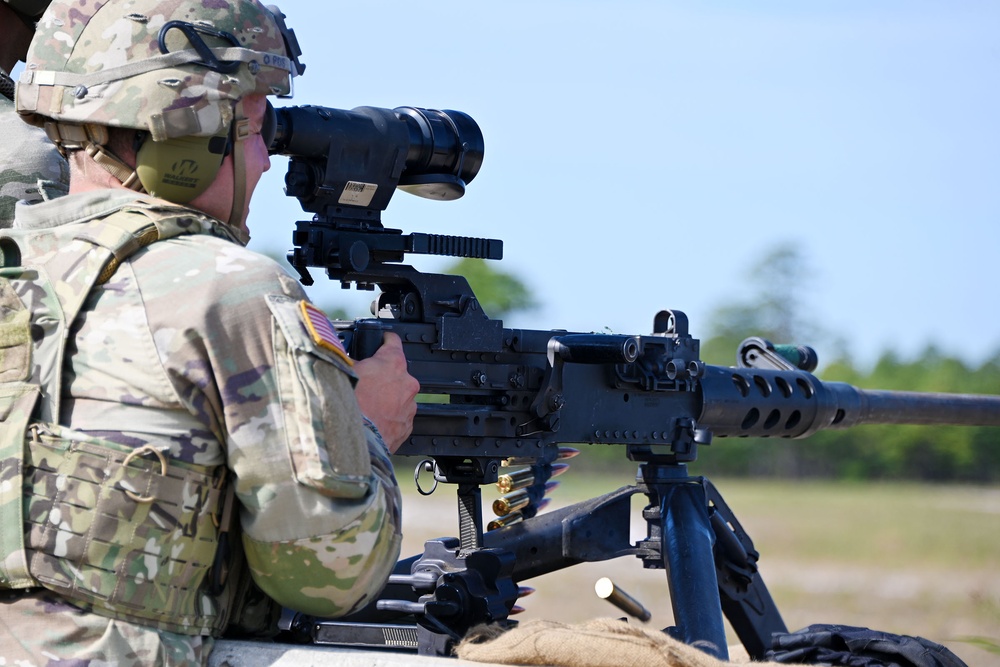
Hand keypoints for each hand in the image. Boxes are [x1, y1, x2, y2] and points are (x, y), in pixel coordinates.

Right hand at [353, 332, 418, 452]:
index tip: (381, 340)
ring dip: (385, 398)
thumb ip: (348, 360)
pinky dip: (387, 417)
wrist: (352, 440)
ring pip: (398, 396)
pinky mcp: (406, 427)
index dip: (384, 339)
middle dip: (382, 375)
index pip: (393, 340)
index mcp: (392, 363)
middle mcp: (407, 382)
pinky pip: (398, 417)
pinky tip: (372, 419)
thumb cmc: (348, 404)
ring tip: (366, 405)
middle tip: (364, 382)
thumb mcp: (342, 371)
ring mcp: (409, 406)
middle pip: (395, 372)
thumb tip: (342, 356)